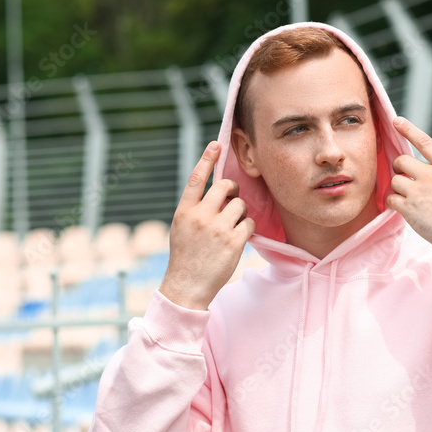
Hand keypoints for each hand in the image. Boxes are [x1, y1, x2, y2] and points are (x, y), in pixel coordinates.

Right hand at [159, 141, 255, 309]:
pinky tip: (238, 238)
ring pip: (240, 204)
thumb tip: (217, 191)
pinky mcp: (233, 242)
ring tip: (231, 226)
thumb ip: (195, 208)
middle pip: (225, 186)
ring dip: (240, 213)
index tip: (216, 143)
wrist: (187, 287)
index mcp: (184, 211)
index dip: (207, 159)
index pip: (197, 178)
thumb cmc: (186, 256)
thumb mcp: (181, 227)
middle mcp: (200, 216)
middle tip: (232, 200)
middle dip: (233, 190)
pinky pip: (249, 223)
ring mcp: (217, 229)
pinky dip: (247, 228)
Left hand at [388, 116, 431, 253]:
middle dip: (399, 168)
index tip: (396, 121)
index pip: (425, 142)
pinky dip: (395, 203)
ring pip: (395, 180)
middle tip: (405, 178)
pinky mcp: (410, 208)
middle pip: (402, 161)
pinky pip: (392, 198)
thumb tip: (421, 168)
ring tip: (412, 199)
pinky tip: (406, 209)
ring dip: (399, 189)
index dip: (409, 130)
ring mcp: (420, 191)